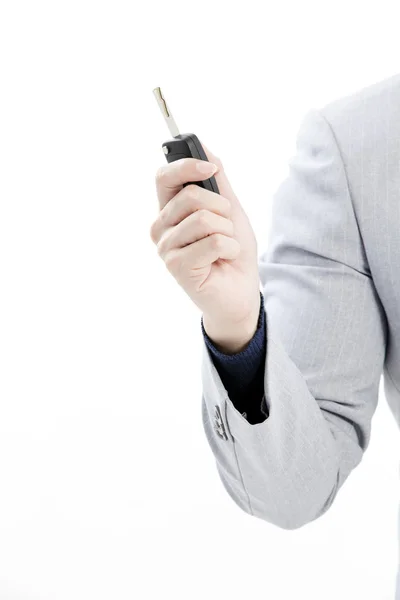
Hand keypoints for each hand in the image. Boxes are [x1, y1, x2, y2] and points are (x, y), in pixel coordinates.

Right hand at [150, 145, 260, 338]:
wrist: (240, 292)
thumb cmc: (232, 252)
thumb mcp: (229, 209)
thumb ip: (217, 180)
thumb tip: (203, 144)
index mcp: (169, 210)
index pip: (164, 177)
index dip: (187, 166)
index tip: (210, 169)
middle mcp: (161, 227)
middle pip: (190, 196)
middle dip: (221, 209)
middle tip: (226, 228)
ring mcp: (166, 248)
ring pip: (204, 219)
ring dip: (227, 232)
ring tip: (224, 248)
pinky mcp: (176, 266)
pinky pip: (213, 242)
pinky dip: (230, 249)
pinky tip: (224, 261)